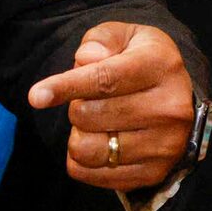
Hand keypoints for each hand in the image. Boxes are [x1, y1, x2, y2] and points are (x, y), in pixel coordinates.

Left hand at [25, 22, 194, 192]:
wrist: (176, 98)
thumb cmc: (140, 62)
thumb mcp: (125, 36)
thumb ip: (101, 40)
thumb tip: (86, 58)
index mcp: (161, 68)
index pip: (104, 80)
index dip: (65, 87)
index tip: (35, 96)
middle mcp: (170, 110)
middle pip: (88, 115)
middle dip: (76, 106)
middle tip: (91, 100)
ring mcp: (165, 146)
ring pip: (86, 149)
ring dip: (79, 135)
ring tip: (98, 122)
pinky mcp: (153, 174)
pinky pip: (89, 173)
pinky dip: (82, 159)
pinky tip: (101, 142)